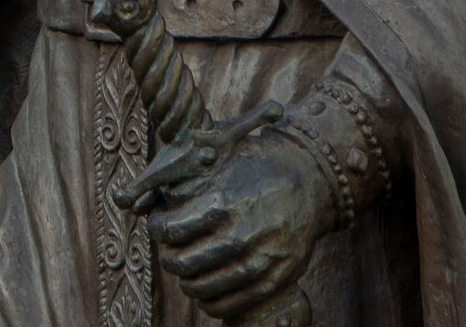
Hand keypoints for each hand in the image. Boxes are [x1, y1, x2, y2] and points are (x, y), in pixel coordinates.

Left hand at [148, 130, 332, 320]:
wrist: (310, 182)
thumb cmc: (260, 167)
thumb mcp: (224, 162)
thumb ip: (192, 182)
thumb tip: (155, 196)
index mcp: (222, 204)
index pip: (170, 230)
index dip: (157, 228)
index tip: (158, 224)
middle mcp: (239, 237)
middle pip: (182, 263)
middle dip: (168, 257)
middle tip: (169, 250)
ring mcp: (258, 263)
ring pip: (203, 288)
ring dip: (186, 282)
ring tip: (186, 270)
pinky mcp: (274, 281)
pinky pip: (230, 304)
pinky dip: (210, 303)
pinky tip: (206, 290)